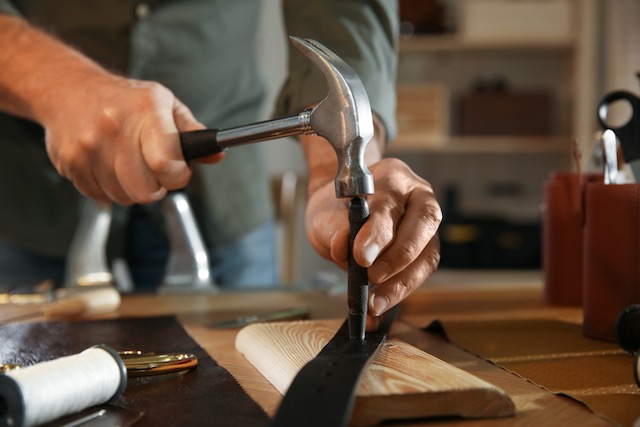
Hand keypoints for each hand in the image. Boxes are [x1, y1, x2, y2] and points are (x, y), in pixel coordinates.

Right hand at [0, 15, 221, 204]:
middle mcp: (114, 128)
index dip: (178, 176)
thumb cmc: (124, 99)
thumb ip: (192, 133)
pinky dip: (109, 189)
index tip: (178, 170)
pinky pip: (100, 196)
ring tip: (129, 164)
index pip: (166, 165)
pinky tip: (109, 166)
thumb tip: (217, 155)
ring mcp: (88, 147)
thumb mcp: (165, 104)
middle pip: (145, 191)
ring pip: (123, 197)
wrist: (69, 89)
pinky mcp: (70, 163)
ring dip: (131, 189)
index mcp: (145, 112)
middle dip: (156, 186)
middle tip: (154, 169)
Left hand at [305, 156, 441, 327]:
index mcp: (392, 178)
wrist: (344, 212)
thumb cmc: (338, 208)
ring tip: (376, 302)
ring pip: (427, 255)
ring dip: (402, 283)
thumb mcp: (326, 215)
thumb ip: (334, 229)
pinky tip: (381, 305)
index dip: (376, 233)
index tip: (361, 257)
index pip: (388, 205)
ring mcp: (427, 225)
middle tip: (372, 278)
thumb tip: (343, 248)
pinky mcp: (427, 249)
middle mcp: (418, 197)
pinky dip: (401, 291)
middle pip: (422, 225)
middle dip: (397, 258)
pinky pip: (421, 272)